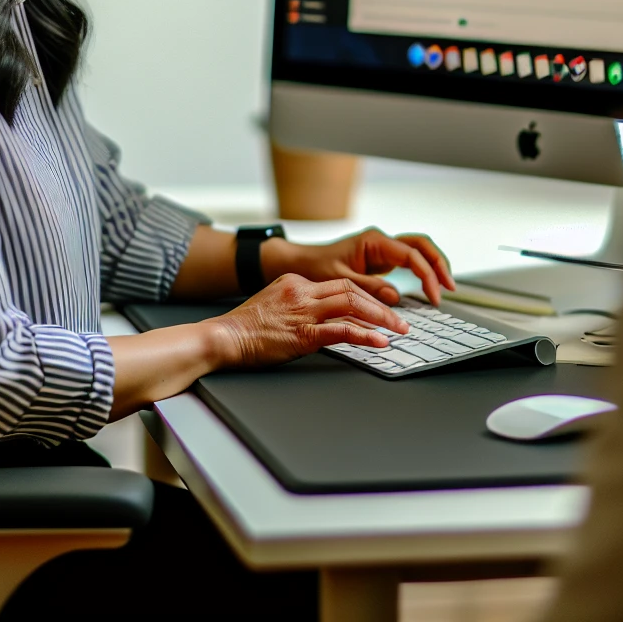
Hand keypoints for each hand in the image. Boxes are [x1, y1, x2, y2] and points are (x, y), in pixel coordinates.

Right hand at [209, 274, 411, 367]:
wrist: (222, 337)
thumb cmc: (244, 327)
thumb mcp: (274, 303)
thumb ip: (299, 305)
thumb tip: (324, 316)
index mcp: (297, 281)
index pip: (341, 284)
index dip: (366, 296)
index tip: (381, 307)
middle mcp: (303, 291)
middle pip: (353, 290)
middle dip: (381, 304)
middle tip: (400, 318)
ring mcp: (303, 311)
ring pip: (353, 305)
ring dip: (381, 318)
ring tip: (399, 329)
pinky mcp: (303, 333)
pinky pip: (342, 331)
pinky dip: (365, 336)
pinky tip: (379, 342)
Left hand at [261, 228, 456, 305]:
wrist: (301, 263)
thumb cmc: (315, 268)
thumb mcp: (340, 281)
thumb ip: (368, 288)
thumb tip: (394, 296)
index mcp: (374, 242)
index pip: (411, 254)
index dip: (427, 274)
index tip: (434, 295)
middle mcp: (382, 242)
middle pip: (422, 245)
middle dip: (439, 264)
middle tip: (450, 287)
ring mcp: (383, 249)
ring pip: (418, 250)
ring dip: (434, 265)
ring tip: (445, 287)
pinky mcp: (382, 259)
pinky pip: (409, 261)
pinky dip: (422, 271)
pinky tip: (429, 287)